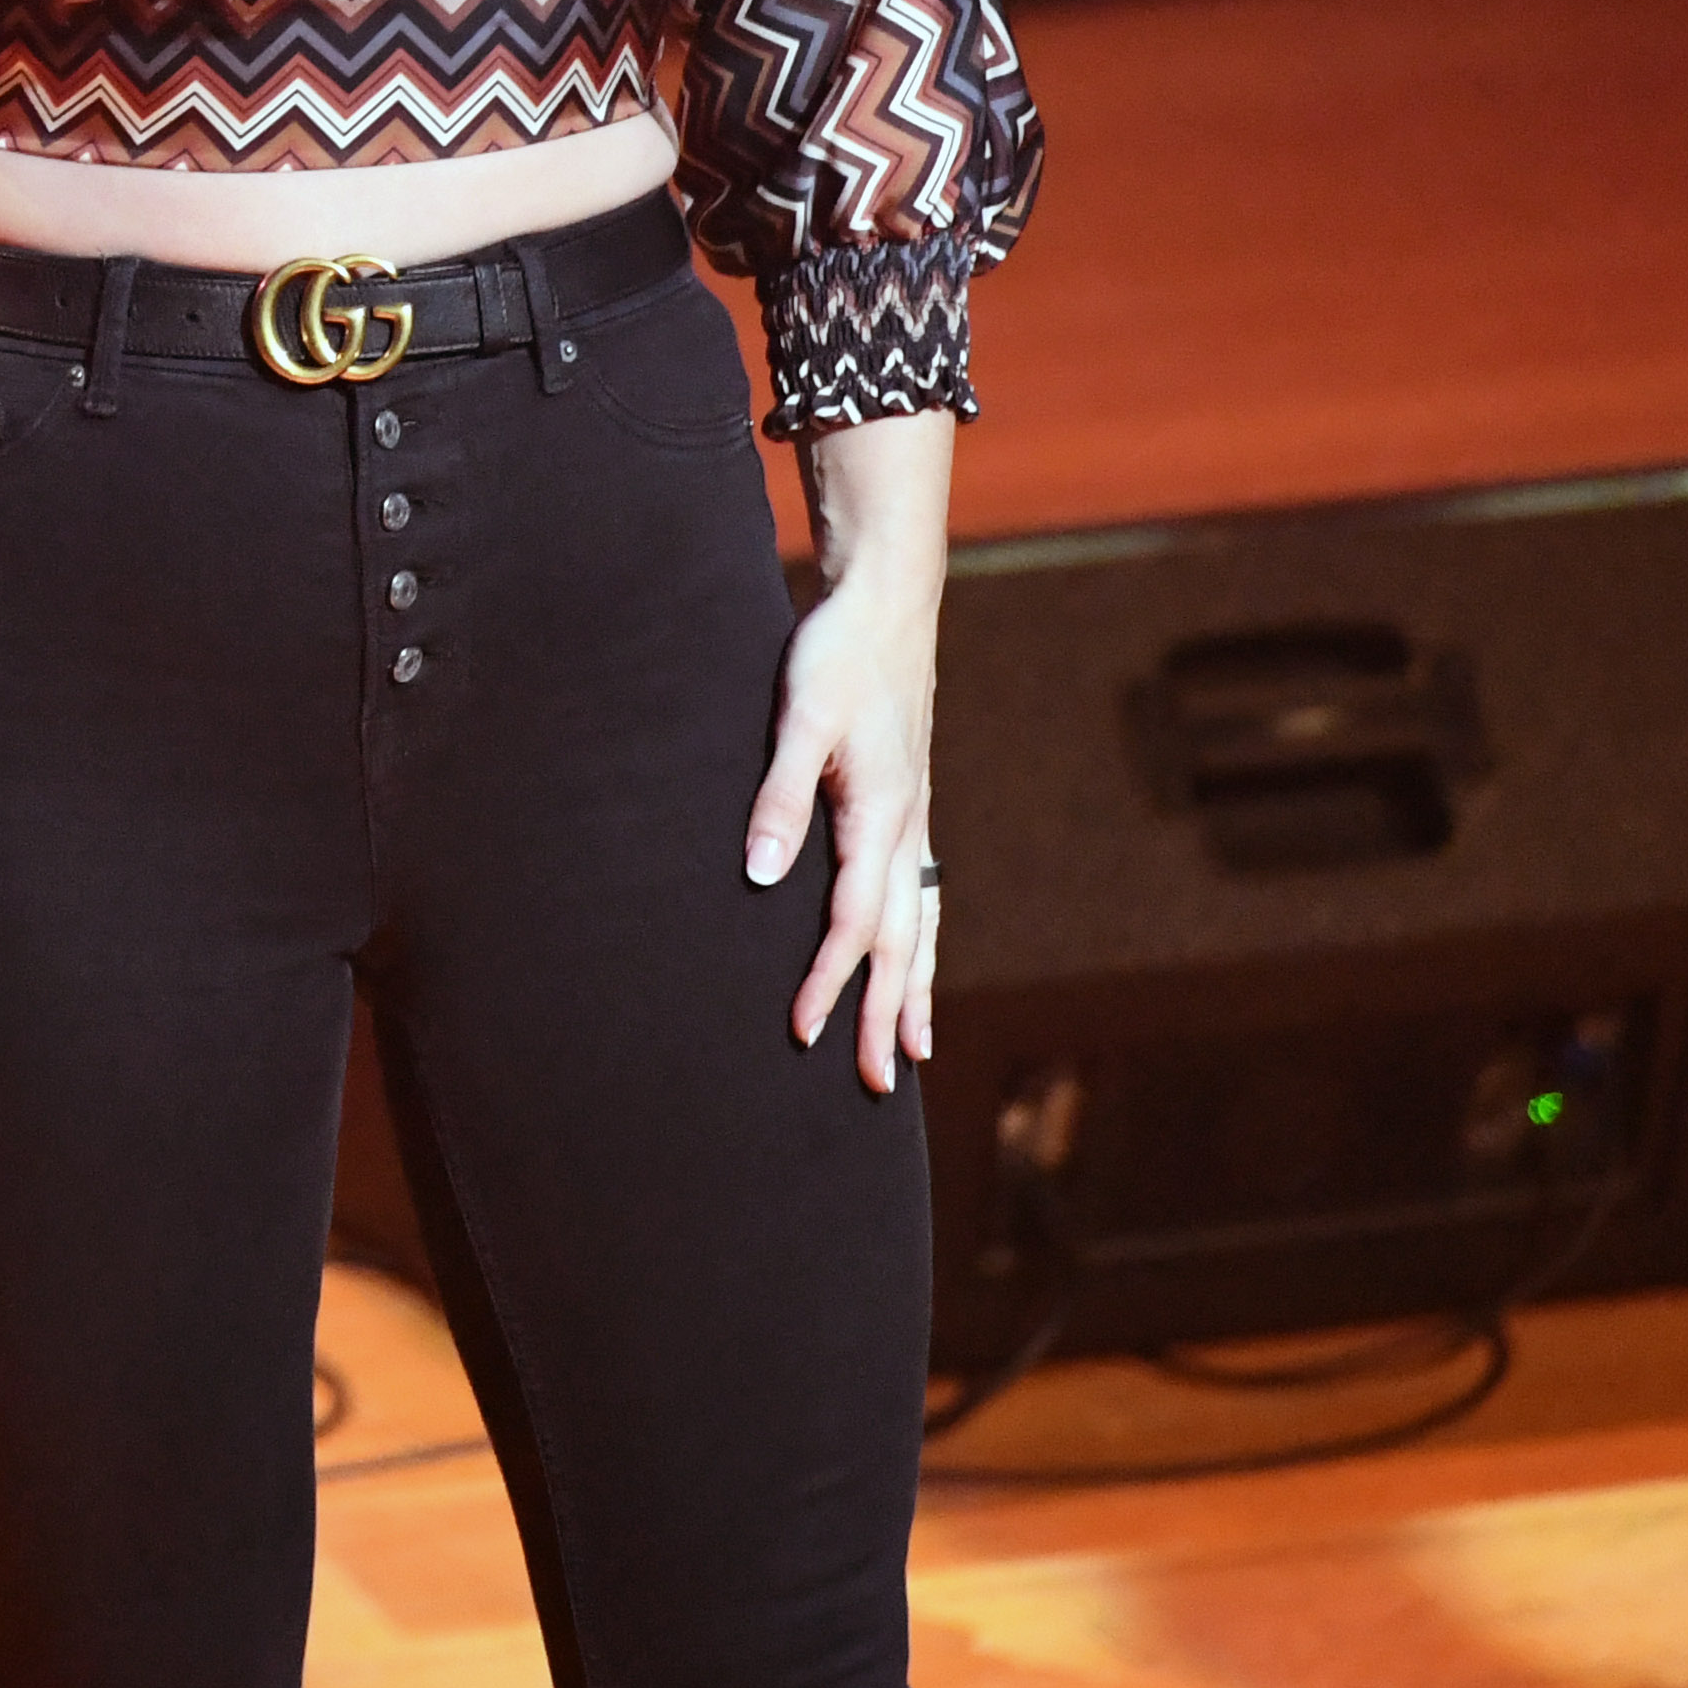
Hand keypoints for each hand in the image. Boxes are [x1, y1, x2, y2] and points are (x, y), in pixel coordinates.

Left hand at [747, 408, 952, 1089]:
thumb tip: (763, 877)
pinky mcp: (909, 805)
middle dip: (884, 1013)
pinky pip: (923, 892)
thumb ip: (780, 798)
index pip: (853, 922)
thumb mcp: (799, 720)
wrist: (887, 603)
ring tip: (912, 1050)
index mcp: (880, 816)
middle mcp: (907, 829)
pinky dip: (921, 939)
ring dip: (913, 988)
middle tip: (875, 1084)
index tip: (803, 1032)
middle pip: (901, 941)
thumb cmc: (838, 656)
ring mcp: (915, 819)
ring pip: (922, 922)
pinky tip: (914, 958)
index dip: (829, 981)